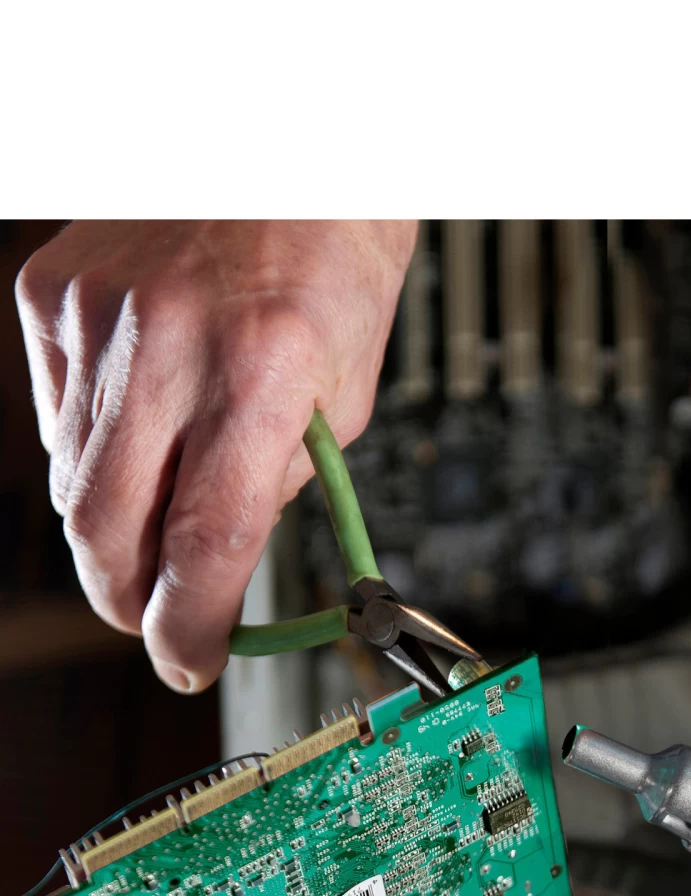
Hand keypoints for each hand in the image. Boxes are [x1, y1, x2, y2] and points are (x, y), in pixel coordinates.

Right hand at [15, 220, 417, 692]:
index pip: (206, 542)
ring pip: (76, 484)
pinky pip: (58, 418)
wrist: (280, 146)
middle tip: (163, 621)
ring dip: (116, 531)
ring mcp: (96, 316)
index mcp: (264, 374)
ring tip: (166, 513)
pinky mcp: (51, 295)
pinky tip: (144, 431)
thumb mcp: (347, 396)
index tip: (192, 663)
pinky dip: (96, 454)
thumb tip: (219, 566)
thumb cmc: (333, 265)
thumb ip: (280, 487)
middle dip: (133, 601)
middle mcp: (168, 344)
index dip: (191, 625)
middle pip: (109, 532)